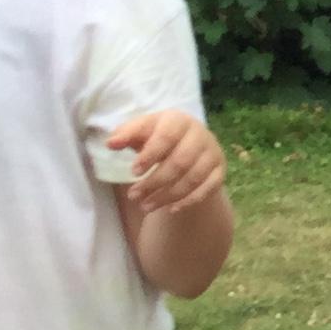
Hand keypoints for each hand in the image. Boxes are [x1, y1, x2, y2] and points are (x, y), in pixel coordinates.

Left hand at [105, 108, 226, 215]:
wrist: (188, 141)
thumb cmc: (158, 136)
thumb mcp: (142, 131)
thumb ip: (126, 135)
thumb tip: (111, 143)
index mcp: (179, 120)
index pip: (167, 136)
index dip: (150, 155)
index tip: (133, 172)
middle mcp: (200, 134)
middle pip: (180, 162)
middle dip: (155, 182)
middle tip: (133, 196)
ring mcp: (212, 153)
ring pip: (193, 178)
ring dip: (168, 195)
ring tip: (145, 206)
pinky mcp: (220, 170)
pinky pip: (208, 189)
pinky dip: (189, 201)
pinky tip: (171, 209)